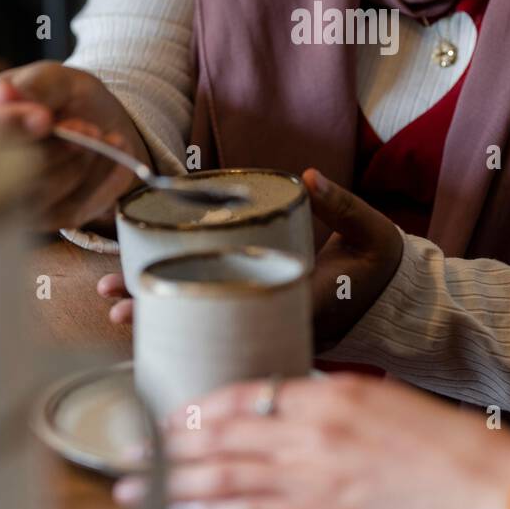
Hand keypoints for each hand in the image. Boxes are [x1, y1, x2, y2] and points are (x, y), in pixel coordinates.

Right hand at [0, 61, 150, 230]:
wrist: (100, 121)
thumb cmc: (65, 96)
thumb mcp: (54, 78)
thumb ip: (33, 85)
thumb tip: (0, 93)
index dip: (6, 127)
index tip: (45, 119)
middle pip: (4, 169)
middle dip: (54, 149)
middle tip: (87, 126)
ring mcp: (10, 199)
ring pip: (41, 194)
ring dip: (81, 162)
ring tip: (101, 134)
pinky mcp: (47, 220)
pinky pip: (75, 209)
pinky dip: (105, 180)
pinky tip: (119, 153)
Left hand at [94, 166, 402, 333]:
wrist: (398, 302)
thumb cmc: (382, 264)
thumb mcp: (370, 230)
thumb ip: (340, 204)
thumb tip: (306, 176)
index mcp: (299, 304)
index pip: (228, 311)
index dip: (177, 306)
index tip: (133, 300)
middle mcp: (277, 326)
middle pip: (205, 328)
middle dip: (157, 315)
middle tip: (111, 304)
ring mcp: (272, 331)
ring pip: (209, 331)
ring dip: (165, 317)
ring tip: (116, 307)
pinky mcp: (271, 328)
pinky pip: (224, 330)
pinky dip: (190, 320)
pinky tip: (157, 311)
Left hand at [114, 372, 509, 508]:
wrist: (485, 487)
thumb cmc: (444, 442)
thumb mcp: (385, 400)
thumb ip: (333, 399)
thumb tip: (292, 401)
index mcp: (330, 392)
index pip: (246, 393)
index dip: (200, 408)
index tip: (169, 415)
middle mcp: (312, 429)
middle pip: (222, 435)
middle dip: (167, 443)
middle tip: (125, 447)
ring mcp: (313, 476)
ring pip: (222, 475)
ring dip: (169, 481)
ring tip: (129, 487)